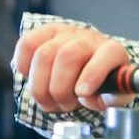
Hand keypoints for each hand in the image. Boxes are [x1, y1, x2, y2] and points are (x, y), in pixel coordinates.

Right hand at [12, 23, 132, 112]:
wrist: (89, 69)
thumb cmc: (102, 85)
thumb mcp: (113, 96)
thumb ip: (111, 98)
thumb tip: (91, 96)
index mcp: (113, 52)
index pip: (107, 54)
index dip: (93, 74)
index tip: (82, 93)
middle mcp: (89, 38)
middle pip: (68, 55)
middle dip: (60, 88)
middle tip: (63, 105)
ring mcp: (66, 33)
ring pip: (44, 54)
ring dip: (41, 86)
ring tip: (49, 102)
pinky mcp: (45, 32)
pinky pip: (27, 44)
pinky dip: (24, 66)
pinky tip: (33, 80)